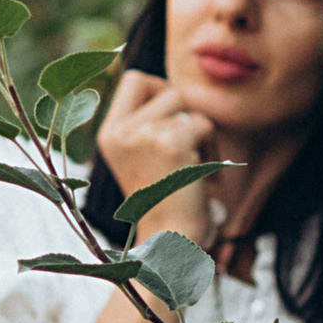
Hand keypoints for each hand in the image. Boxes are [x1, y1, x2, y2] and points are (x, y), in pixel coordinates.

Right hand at [96, 70, 221, 243]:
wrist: (171, 243)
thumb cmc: (164, 204)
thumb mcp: (141, 159)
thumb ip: (146, 125)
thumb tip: (173, 90)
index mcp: (109, 135)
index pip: (133, 79)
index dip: (159, 88)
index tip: (174, 118)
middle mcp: (121, 132)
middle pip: (166, 88)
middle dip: (186, 112)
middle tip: (192, 142)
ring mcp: (143, 135)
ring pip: (187, 106)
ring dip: (201, 132)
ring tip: (198, 163)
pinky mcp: (171, 143)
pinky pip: (204, 125)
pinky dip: (213, 149)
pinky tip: (205, 177)